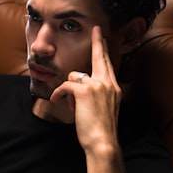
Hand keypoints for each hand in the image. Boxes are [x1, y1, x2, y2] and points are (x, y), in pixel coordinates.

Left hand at [50, 26, 121, 152]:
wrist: (103, 142)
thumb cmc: (101, 130)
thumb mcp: (104, 109)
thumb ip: (98, 95)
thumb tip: (80, 88)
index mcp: (114, 88)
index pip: (107, 65)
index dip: (104, 50)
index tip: (103, 37)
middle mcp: (108, 83)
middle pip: (100, 58)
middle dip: (98, 42)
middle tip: (97, 29)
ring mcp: (97, 85)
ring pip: (74, 75)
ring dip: (69, 90)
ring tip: (73, 106)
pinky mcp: (84, 91)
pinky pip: (65, 85)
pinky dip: (59, 93)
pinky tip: (58, 100)